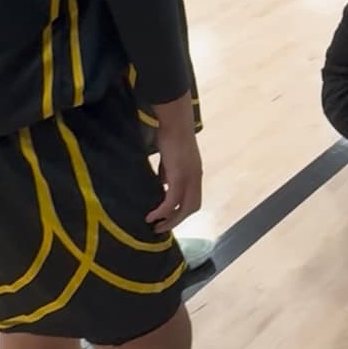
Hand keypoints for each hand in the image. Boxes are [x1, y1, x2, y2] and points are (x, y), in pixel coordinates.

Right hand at [147, 93, 202, 231]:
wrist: (173, 120)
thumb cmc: (169, 134)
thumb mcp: (170, 159)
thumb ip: (168, 173)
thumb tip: (163, 186)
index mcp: (194, 173)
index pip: (194, 198)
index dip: (183, 211)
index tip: (168, 218)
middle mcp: (195, 177)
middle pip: (193, 207)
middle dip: (177, 220)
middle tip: (161, 228)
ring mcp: (189, 177)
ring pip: (185, 208)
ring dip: (170, 220)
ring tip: (156, 226)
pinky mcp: (179, 176)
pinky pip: (172, 201)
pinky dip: (163, 212)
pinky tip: (152, 216)